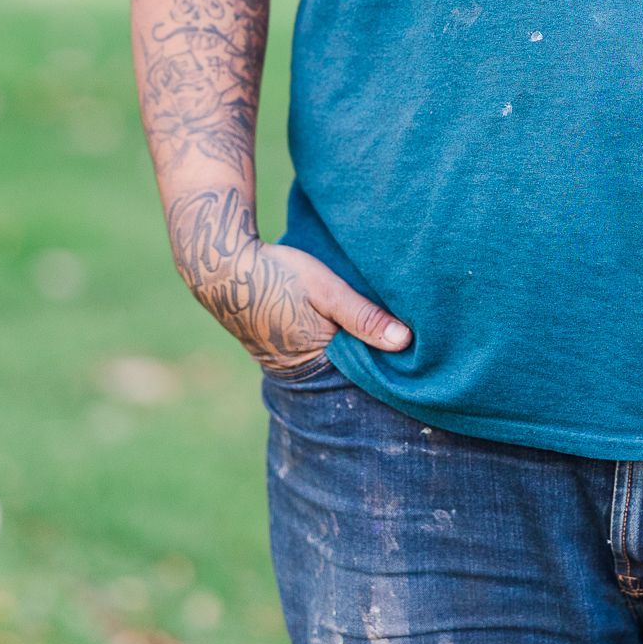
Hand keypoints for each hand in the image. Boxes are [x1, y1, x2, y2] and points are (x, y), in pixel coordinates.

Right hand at [165, 185, 412, 373]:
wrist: (221, 267)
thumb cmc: (277, 275)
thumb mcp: (326, 290)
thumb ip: (363, 316)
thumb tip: (405, 342)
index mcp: (316, 362)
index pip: (364, 376)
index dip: (389, 367)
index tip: (421, 359)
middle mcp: (302, 371)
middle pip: (350, 373)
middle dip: (376, 364)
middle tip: (413, 352)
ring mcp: (289, 360)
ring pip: (335, 362)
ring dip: (357, 351)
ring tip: (390, 339)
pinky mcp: (282, 346)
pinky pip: (320, 352)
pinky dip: (338, 343)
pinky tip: (354, 329)